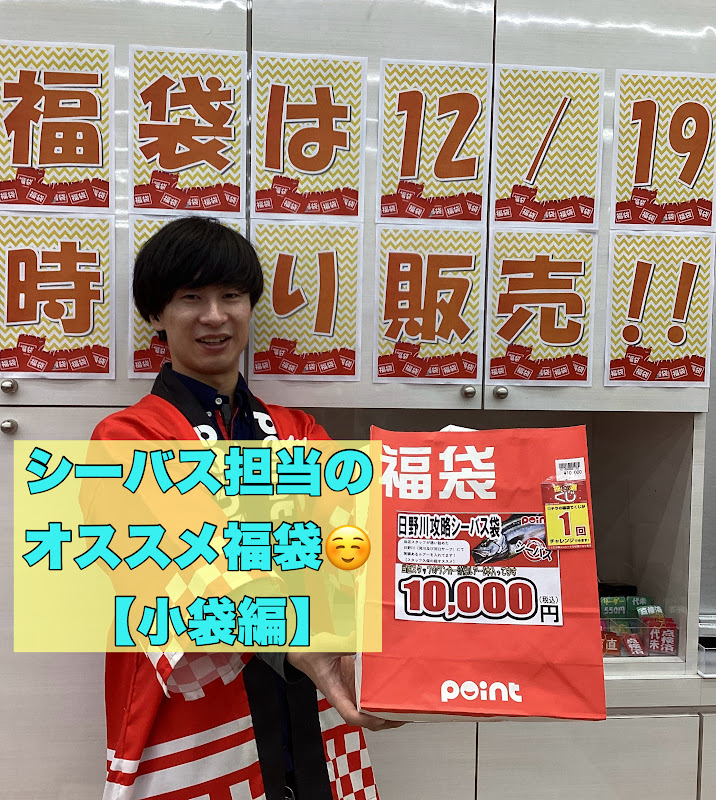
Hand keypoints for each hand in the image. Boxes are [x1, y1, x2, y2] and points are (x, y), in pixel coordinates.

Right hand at [287, 652, 404, 731]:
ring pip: (371, 710)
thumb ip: (344, 643)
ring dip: (387, 712)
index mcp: (335, 693)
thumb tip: (363, 638)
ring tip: (406, 709)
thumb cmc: (310, 654)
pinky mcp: (355, 683)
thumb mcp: (327, 647)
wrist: (303, 651)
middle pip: (367, 718)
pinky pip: (371, 696)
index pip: (352, 715)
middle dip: (386, 721)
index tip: (383, 718)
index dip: (368, 720)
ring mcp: (351, 691)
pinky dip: (383, 698)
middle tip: (405, 716)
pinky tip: (396, 693)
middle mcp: (345, 696)